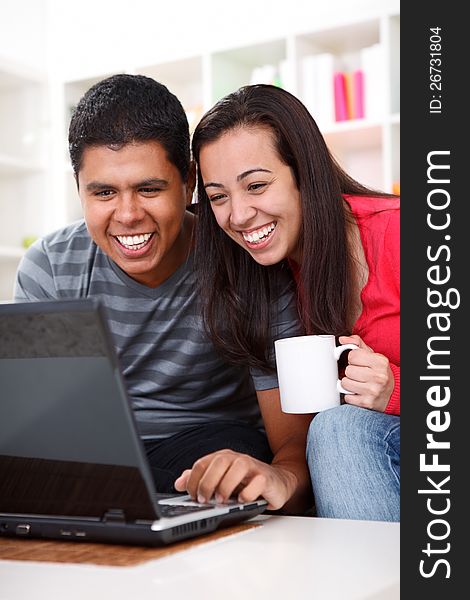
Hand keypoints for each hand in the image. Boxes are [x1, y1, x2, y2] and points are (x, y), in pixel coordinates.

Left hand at [174, 449, 296, 509]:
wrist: (276, 483)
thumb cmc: (246, 482)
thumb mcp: (220, 481)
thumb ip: (199, 480)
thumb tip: (179, 483)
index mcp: (223, 458)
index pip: (202, 463)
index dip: (194, 480)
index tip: (192, 496)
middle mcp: (237, 459)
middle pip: (219, 461)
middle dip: (208, 482)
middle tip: (205, 499)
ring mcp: (253, 466)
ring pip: (238, 467)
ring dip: (226, 485)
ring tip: (221, 501)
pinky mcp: (266, 478)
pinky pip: (257, 482)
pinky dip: (248, 493)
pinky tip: (242, 500)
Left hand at [338, 335, 393, 412]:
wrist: (392, 392)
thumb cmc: (378, 372)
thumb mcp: (372, 355)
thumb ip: (357, 344)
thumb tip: (342, 340)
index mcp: (380, 362)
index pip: (352, 355)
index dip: (352, 359)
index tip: (358, 362)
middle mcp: (378, 377)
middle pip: (348, 370)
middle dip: (351, 371)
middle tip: (358, 374)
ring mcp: (372, 391)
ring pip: (345, 383)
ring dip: (348, 383)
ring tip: (357, 383)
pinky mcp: (366, 403)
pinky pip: (347, 397)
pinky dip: (349, 395)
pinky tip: (358, 392)